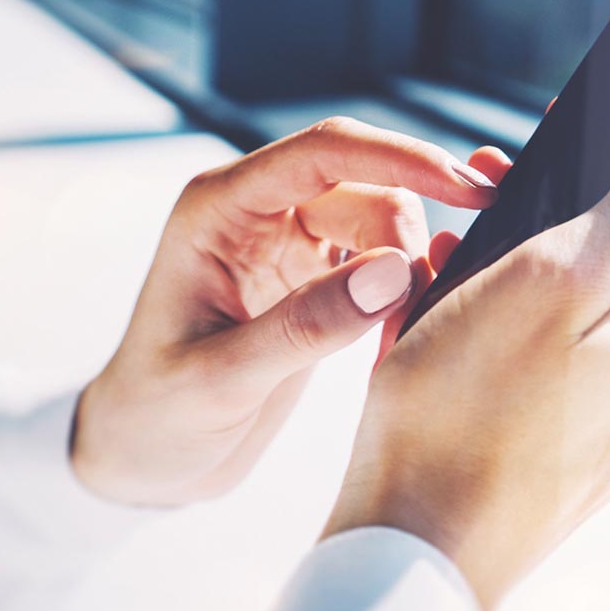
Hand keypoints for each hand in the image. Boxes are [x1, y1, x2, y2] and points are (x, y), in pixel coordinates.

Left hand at [71, 116, 512, 506]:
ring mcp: (289, 242)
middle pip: (367, 186)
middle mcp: (257, 211)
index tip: (468, 190)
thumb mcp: (223, 380)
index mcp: (219, 208)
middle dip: (408, 238)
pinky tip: (394, 341)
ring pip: (384, 223)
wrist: (141, 458)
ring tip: (395, 342)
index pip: (325, 152)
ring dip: (409, 273)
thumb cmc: (155, 415)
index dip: (402, 158)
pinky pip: (383, 262)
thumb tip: (397, 269)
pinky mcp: (314, 278)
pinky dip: (403, 295)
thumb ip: (307, 325)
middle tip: (417, 315)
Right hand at [322, 120, 609, 610]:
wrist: (415, 549)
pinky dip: (522, 324)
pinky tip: (459, 320)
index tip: (596, 124)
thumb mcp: (553, 276)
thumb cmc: (468, 410)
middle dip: (579, 203)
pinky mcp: (587, 447)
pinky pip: (568, 358)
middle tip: (494, 182)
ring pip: (601, 302)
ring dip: (539, 261)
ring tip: (457, 254)